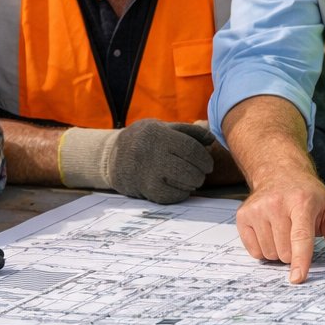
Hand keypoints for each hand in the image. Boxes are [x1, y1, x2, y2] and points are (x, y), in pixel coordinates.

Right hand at [59, 120, 215, 202]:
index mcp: (158, 135)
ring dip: (192, 184)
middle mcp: (151, 154)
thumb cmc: (146, 139)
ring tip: (192, 179)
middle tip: (202, 173)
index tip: (208, 164)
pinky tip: (180, 188)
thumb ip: (189, 131)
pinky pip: (170, 197)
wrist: (112, 156)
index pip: (191, 149)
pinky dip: (180, 194)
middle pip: (188, 169)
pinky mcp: (143, 190)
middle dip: (200, 173)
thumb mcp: (163, 127)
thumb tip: (211, 139)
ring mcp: (146, 174)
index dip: (205, 158)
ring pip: (181, 184)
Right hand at [235, 173, 324, 283]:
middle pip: (284, 252)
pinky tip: (269, 231)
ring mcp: (257, 209)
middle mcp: (276, 203)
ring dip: (279, 251)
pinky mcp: (243, 216)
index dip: (300, 260)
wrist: (279, 172)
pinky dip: (264, 249)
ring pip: (269, 254)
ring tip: (283, 230)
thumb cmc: (307, 194)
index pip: (300, 236)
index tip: (298, 278)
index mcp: (302, 201)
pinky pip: (254, 252)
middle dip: (293, 253)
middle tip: (297, 234)